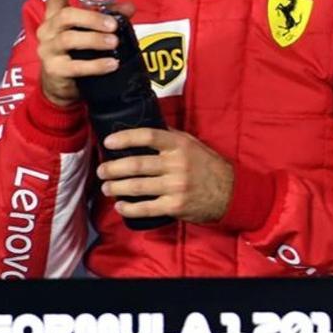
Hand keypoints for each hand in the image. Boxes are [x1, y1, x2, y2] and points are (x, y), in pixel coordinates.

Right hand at [35, 0, 133, 106]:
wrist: (63, 82)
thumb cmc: (77, 49)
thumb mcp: (91, 28)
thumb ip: (110, 15)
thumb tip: (130, 7)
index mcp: (55, 14)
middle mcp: (47, 29)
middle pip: (66, 16)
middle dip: (92, 18)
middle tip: (113, 25)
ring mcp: (48, 50)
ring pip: (68, 39)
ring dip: (95, 40)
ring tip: (114, 42)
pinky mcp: (54, 69)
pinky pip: (75, 67)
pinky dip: (96, 65)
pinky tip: (112, 64)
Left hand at [97, 128, 233, 223]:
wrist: (230, 193)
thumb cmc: (208, 166)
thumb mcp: (193, 144)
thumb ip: (170, 136)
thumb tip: (146, 123)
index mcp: (179, 145)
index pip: (148, 136)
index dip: (125, 138)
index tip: (108, 142)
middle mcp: (177, 164)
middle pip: (136, 164)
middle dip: (113, 168)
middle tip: (102, 170)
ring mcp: (175, 186)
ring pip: (136, 186)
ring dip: (116, 187)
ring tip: (106, 187)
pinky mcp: (175, 206)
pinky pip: (145, 208)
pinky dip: (129, 208)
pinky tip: (120, 206)